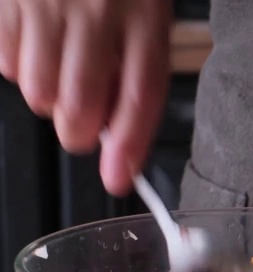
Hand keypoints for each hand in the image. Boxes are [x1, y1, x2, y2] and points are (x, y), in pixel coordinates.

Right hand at [0, 0, 171, 195]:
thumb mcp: (144, 5)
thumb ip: (135, 61)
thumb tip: (119, 125)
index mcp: (144, 13)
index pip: (142, 94)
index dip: (130, 144)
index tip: (120, 177)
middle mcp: (95, 9)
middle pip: (81, 105)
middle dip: (81, 131)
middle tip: (84, 123)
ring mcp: (45, 4)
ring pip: (37, 92)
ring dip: (48, 99)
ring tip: (60, 71)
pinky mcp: (8, 1)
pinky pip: (6, 62)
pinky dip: (19, 68)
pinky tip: (36, 44)